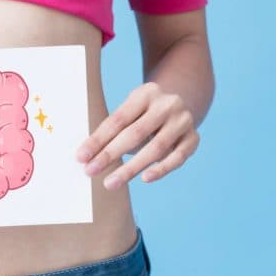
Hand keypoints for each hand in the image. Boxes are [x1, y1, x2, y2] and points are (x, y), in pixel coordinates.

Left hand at [75, 82, 199, 189]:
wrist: (180, 107)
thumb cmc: (144, 115)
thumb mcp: (130, 112)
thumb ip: (113, 130)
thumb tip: (86, 156)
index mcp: (146, 93)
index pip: (118, 119)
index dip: (98, 139)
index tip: (81, 157)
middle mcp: (168, 104)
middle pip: (135, 133)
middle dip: (110, 155)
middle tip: (90, 171)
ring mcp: (183, 121)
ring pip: (156, 148)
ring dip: (131, 168)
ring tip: (110, 183)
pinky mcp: (194, 138)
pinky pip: (177, 157)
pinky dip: (162, 169)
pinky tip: (144, 178)